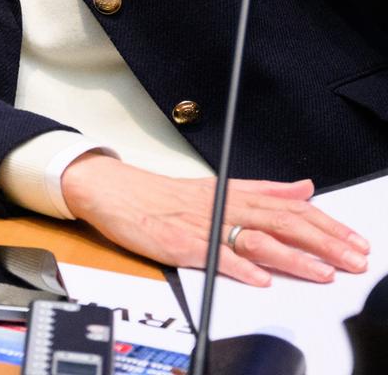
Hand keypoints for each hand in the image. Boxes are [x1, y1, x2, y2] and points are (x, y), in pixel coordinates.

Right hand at [61, 154, 369, 285]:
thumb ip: (265, 190)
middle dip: (323, 243)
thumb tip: (304, 188)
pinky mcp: (182, 243)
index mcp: (235, 193)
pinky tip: (260, 278)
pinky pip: (215, 256)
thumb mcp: (219, 186)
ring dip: (292, 259)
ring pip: (256, 240)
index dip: (326, 225)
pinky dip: (240, 268)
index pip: (291, 207)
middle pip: (283, 222)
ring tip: (321, 273)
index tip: (353, 241)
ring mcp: (203, 226)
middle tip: (351, 259)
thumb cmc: (161, 194)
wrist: (112, 191)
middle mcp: (224, 206)